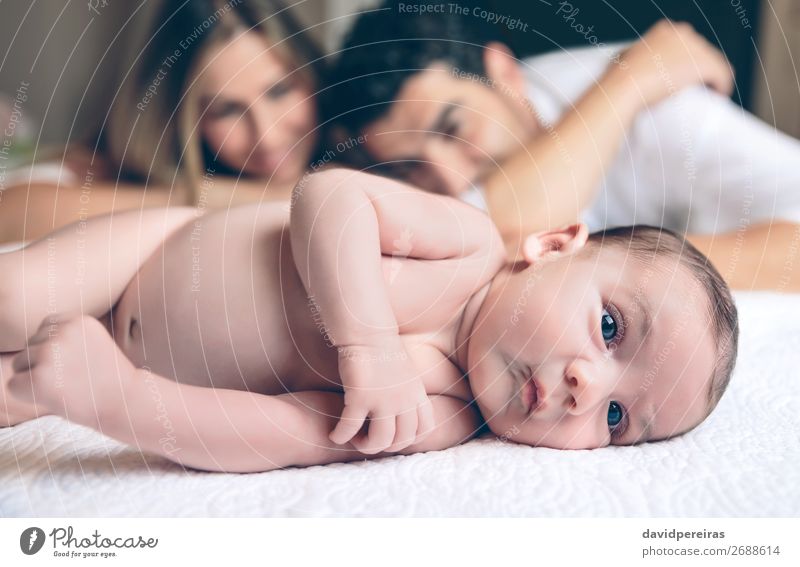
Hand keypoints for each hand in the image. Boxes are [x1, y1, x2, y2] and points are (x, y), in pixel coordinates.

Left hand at [7, 314, 138, 429]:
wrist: (126, 404)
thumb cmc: (109, 379)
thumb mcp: (94, 343)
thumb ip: (67, 336)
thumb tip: (33, 339)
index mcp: (79, 321)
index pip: (46, 327)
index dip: (56, 348)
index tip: (77, 364)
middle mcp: (63, 332)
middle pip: (30, 345)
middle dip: (44, 363)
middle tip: (74, 379)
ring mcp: (50, 354)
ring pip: (19, 364)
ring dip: (35, 378)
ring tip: (65, 388)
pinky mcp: (38, 378)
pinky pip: (13, 385)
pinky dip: (26, 395)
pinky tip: (54, 398)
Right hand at [331, 340, 434, 453]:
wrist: (368, 332)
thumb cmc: (382, 350)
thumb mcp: (406, 373)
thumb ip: (407, 393)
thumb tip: (397, 414)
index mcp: (417, 394)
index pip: (425, 430)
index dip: (408, 441)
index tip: (392, 438)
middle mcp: (404, 400)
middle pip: (401, 441)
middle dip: (383, 446)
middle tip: (367, 438)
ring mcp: (384, 400)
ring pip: (380, 441)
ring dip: (365, 447)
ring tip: (353, 439)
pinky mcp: (361, 397)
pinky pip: (349, 428)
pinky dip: (340, 436)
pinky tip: (334, 435)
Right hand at [612, 20, 733, 106]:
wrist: (625, 85)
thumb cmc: (618, 78)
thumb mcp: (626, 58)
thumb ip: (637, 55)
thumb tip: (631, 58)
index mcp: (665, 30)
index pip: (687, 44)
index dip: (687, 61)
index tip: (684, 76)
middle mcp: (683, 33)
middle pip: (703, 51)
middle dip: (700, 69)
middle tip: (697, 87)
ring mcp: (695, 47)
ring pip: (715, 63)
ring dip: (713, 78)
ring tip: (709, 93)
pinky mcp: (705, 64)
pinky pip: (723, 75)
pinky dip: (722, 86)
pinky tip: (719, 95)